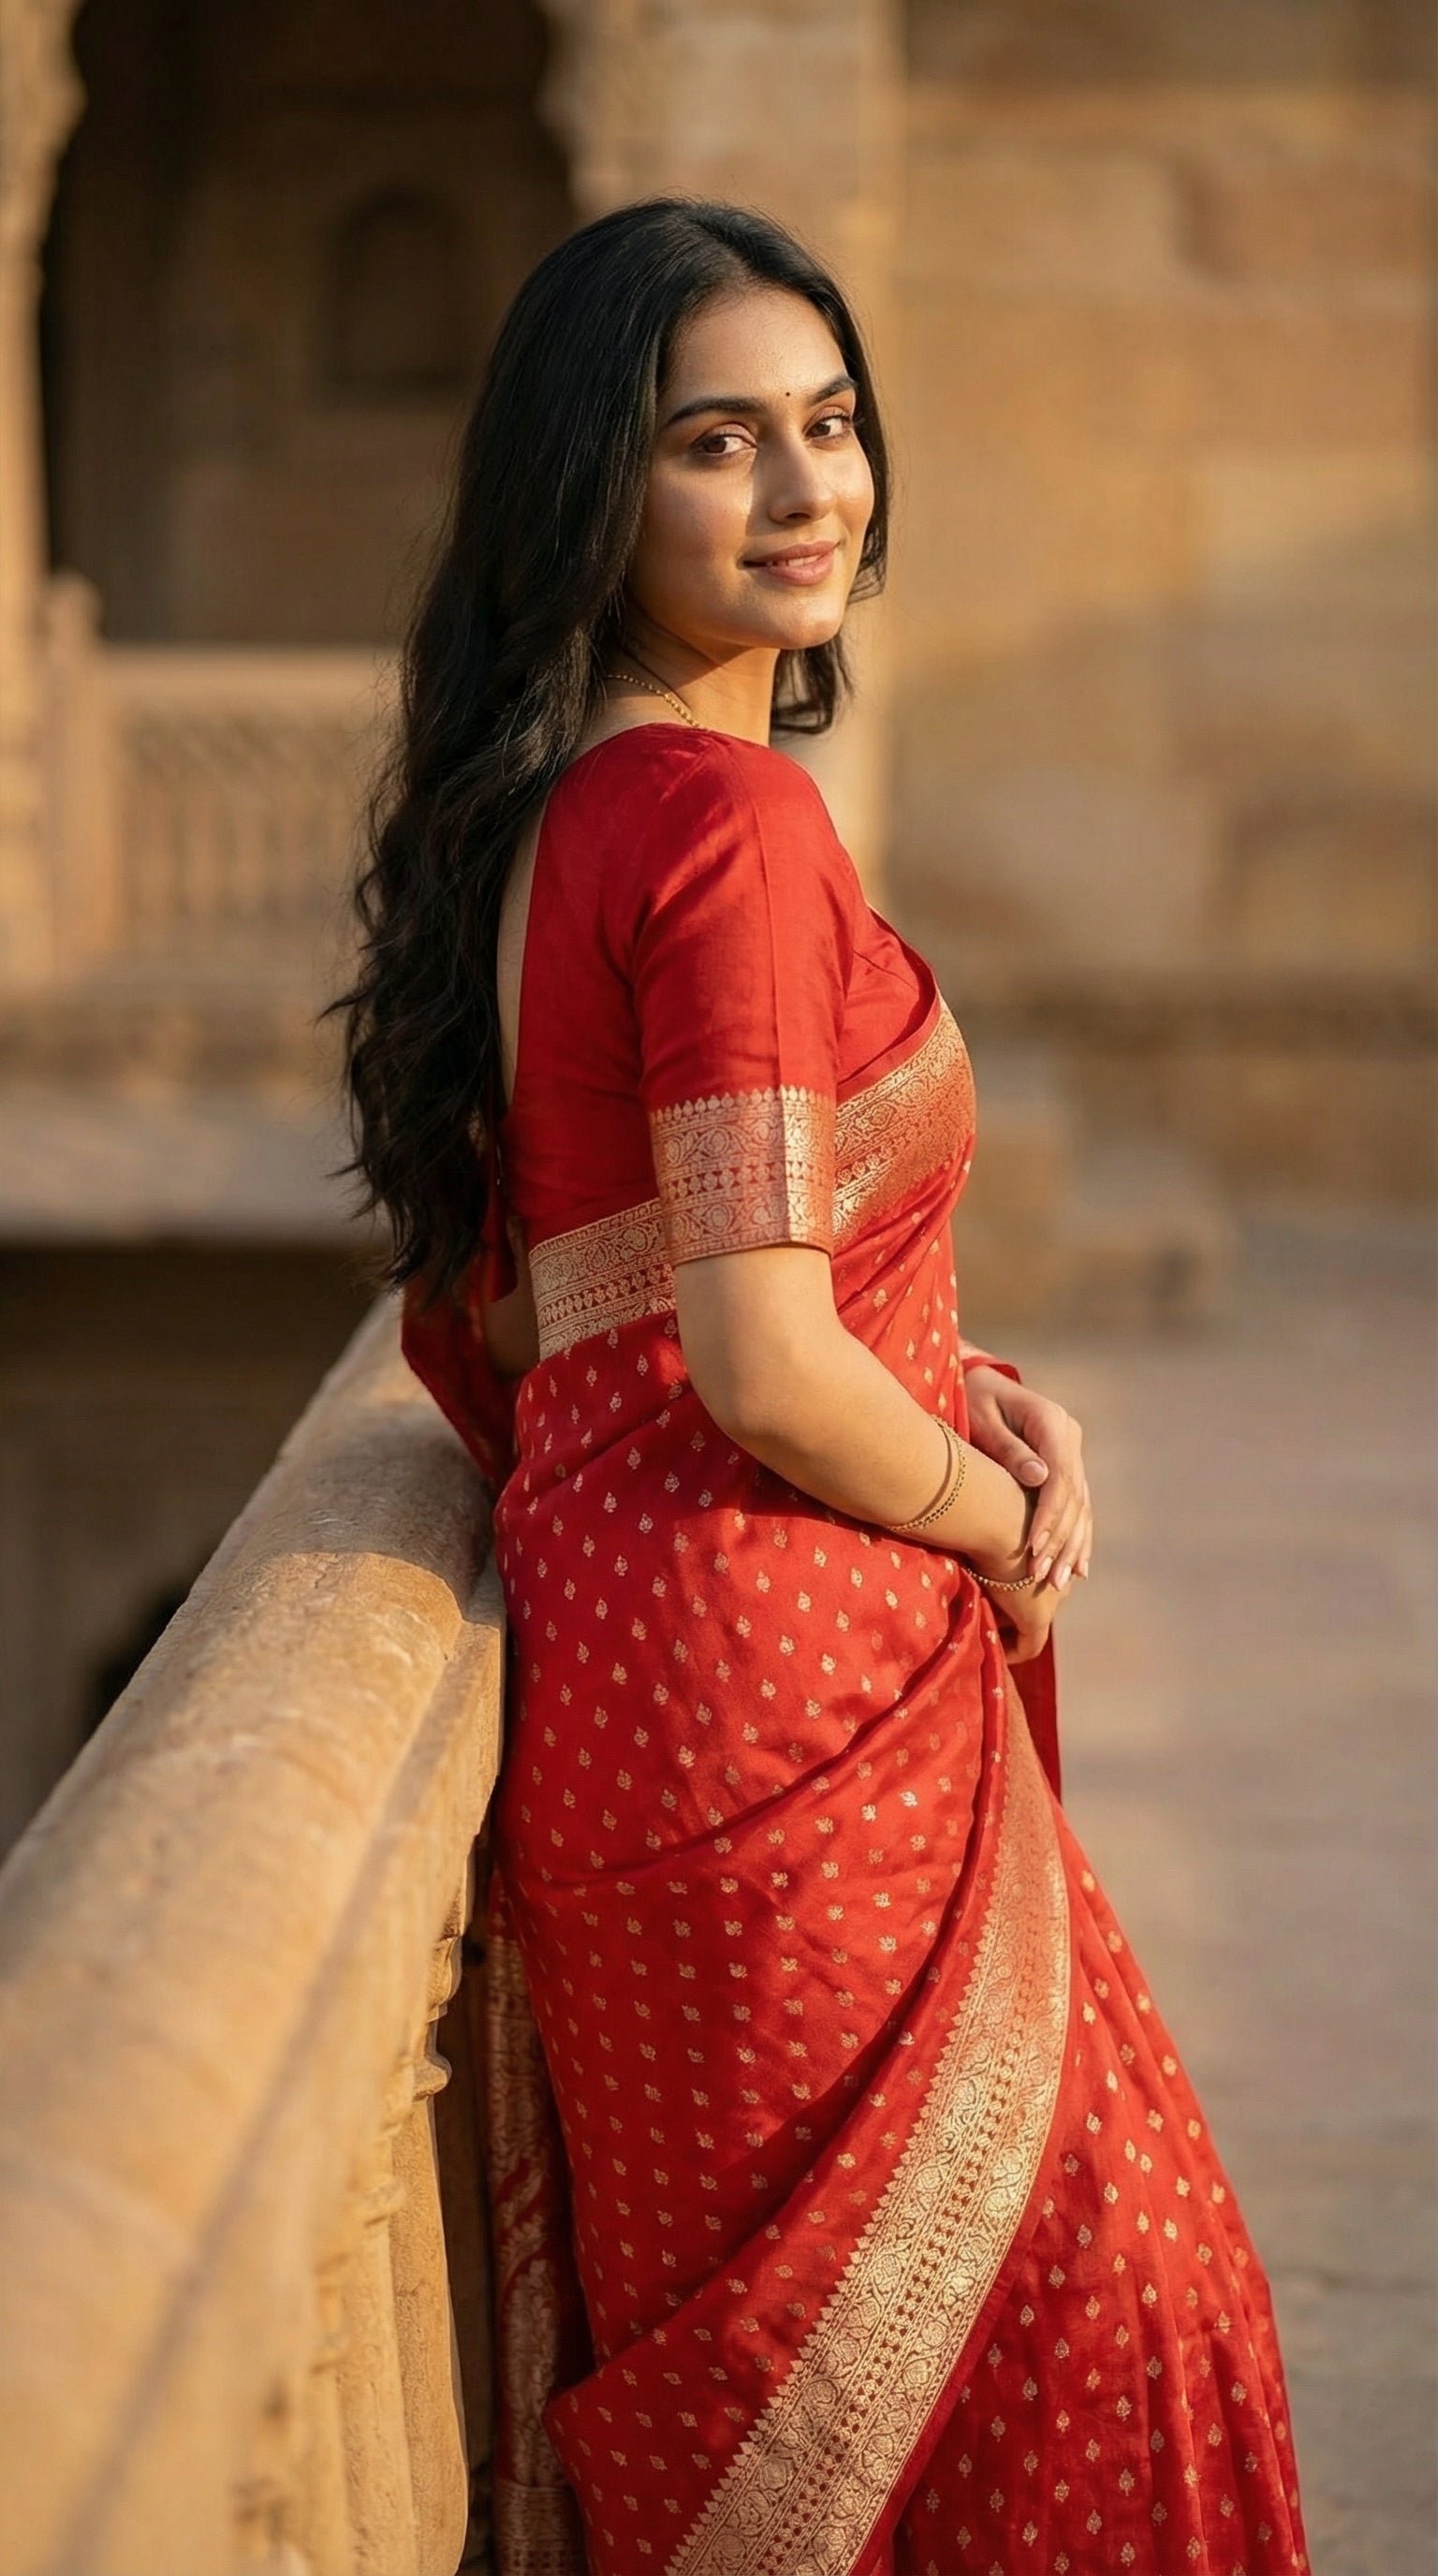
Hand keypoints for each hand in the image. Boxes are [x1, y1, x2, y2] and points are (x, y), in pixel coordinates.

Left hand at [963, 1366, 1092, 1590]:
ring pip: (1081, 1505)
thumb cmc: (971, 1398)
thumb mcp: (982, 1416)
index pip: (1059, 1478)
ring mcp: (1072, 1450)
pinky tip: (1078, 1568)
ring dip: (1072, 1546)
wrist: (978, 1382)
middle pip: (1074, 1497)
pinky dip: (1077, 1537)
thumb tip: (1040, 1477)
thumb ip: (1009, 1447)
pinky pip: (1078, 1505)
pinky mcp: (1066, 1463)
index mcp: (1052, 1421)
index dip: (1049, 1516)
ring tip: (1059, 1583)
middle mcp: (1069, 1436)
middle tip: (1044, 1579)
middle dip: (1060, 1541)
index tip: (1033, 1549)